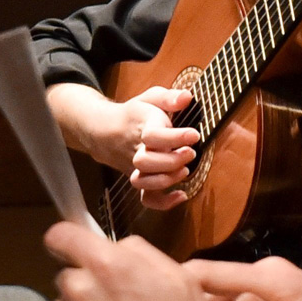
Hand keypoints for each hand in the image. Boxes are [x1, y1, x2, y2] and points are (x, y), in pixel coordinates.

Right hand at [94, 87, 200, 209]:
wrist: (107, 131)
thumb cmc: (136, 114)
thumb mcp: (150, 98)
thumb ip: (168, 97)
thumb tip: (187, 97)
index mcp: (141, 127)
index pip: (153, 135)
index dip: (175, 136)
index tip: (194, 134)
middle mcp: (137, 150)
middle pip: (145, 161)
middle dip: (171, 160)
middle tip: (191, 153)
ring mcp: (136, 168)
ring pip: (143, 181)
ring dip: (167, 179)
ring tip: (186, 171)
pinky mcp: (141, 180)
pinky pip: (147, 198)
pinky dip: (163, 203)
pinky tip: (181, 195)